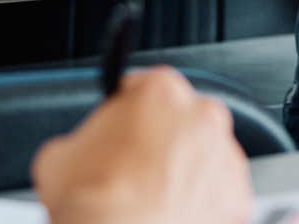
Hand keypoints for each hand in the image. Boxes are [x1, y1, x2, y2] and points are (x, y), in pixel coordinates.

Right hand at [33, 68, 251, 223]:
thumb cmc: (93, 199)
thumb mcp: (61, 153)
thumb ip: (84, 138)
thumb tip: (81, 151)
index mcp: (160, 90)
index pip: (146, 86)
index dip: (130, 110)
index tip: (123, 126)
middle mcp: (202, 115)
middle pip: (183, 118)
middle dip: (163, 138)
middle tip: (136, 166)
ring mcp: (225, 156)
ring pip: (205, 156)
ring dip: (186, 170)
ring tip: (154, 197)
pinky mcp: (237, 195)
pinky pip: (220, 193)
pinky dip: (203, 202)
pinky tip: (175, 214)